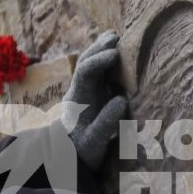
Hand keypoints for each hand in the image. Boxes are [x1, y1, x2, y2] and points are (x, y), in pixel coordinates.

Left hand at [58, 29, 126, 171]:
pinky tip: (116, 50)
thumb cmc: (83, 150)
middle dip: (98, 48)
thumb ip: (106, 122)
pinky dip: (105, 58)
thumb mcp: (95, 142)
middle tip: (115, 37)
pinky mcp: (93, 93)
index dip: (98, 60)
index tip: (115, 55)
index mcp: (78, 99)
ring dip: (100, 49)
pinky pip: (97, 71)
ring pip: (89, 63)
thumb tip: (121, 99)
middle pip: (84, 62)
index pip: (84, 72)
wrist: (71, 157)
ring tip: (114, 36)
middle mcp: (79, 90)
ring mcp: (85, 90)